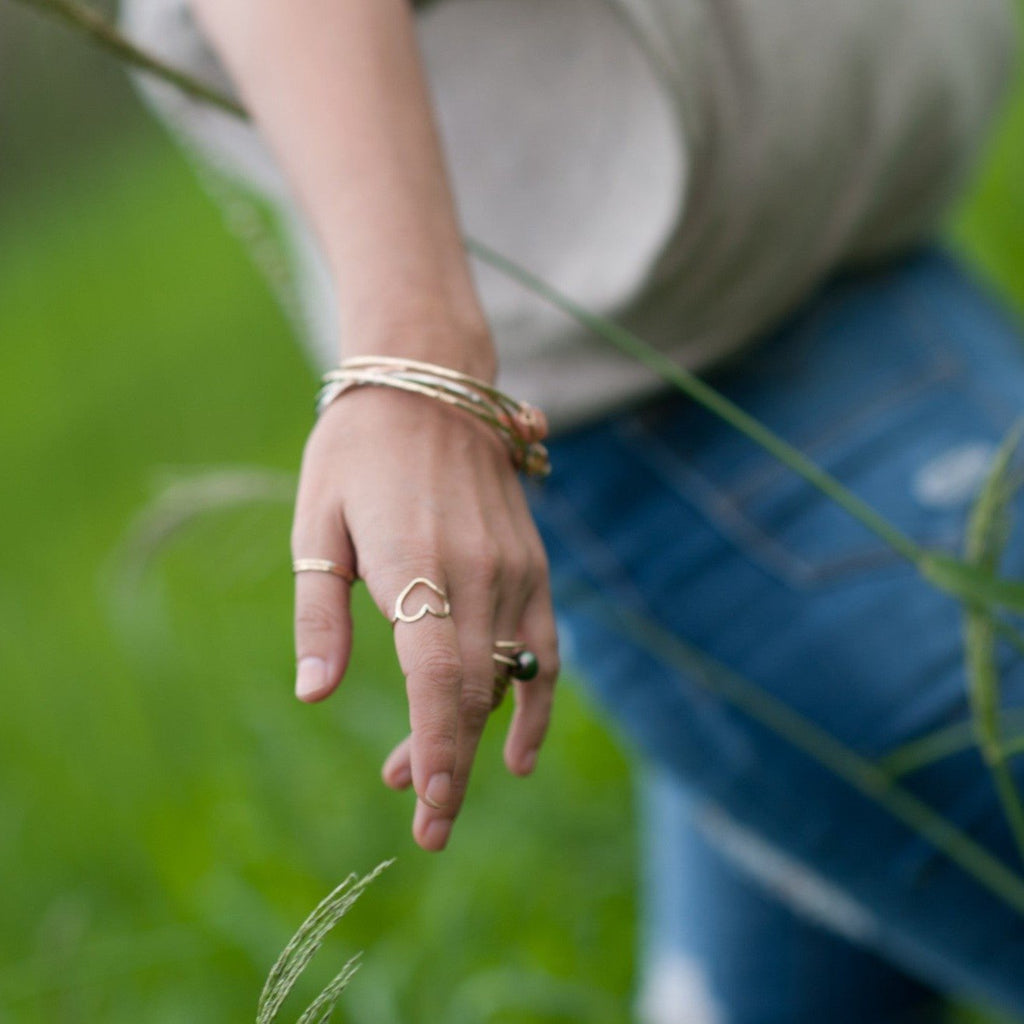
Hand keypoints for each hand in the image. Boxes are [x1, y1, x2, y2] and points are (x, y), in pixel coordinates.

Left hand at [290, 383, 559, 850]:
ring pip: (504, 677)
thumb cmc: (355, 455)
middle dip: (446, 760)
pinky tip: (522, 749)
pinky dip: (537, 700)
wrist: (429, 384)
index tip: (432, 815)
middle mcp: (478, 575)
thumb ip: (321, 617)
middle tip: (414, 810)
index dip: (438, 753)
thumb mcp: (317, 529)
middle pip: (471, 692)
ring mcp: (515, 570)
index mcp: (416, 567)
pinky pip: (544, 646)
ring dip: (475, 736)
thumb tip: (314, 696)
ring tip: (432, 778)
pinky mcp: (532, 565)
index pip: (437, 682)